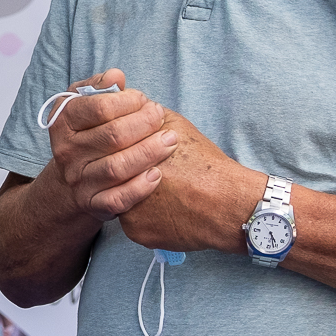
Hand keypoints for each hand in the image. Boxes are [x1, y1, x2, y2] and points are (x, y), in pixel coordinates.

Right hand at [41, 69, 177, 219]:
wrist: (74, 178)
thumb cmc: (89, 134)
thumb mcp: (85, 105)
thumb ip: (99, 87)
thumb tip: (116, 77)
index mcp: (62, 123)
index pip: (98, 107)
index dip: (128, 101)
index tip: (143, 100)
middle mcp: (66, 152)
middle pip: (112, 136)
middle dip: (145, 123)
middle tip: (161, 116)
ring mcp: (78, 180)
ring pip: (117, 167)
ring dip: (150, 152)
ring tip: (170, 140)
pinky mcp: (92, 204)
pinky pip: (118, 199)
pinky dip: (140, 187)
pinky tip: (157, 174)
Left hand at [117, 108, 264, 253]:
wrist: (228, 206)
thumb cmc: (204, 164)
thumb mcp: (176, 127)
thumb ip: (145, 116)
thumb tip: (125, 103)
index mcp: (127, 153)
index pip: (107, 148)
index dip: (122, 147)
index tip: (135, 149)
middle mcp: (119, 182)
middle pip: (108, 174)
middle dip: (124, 169)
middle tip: (149, 170)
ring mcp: (125, 209)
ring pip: (118, 199)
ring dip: (132, 192)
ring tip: (161, 189)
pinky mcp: (135, 232)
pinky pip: (133, 222)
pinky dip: (147, 215)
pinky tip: (166, 209)